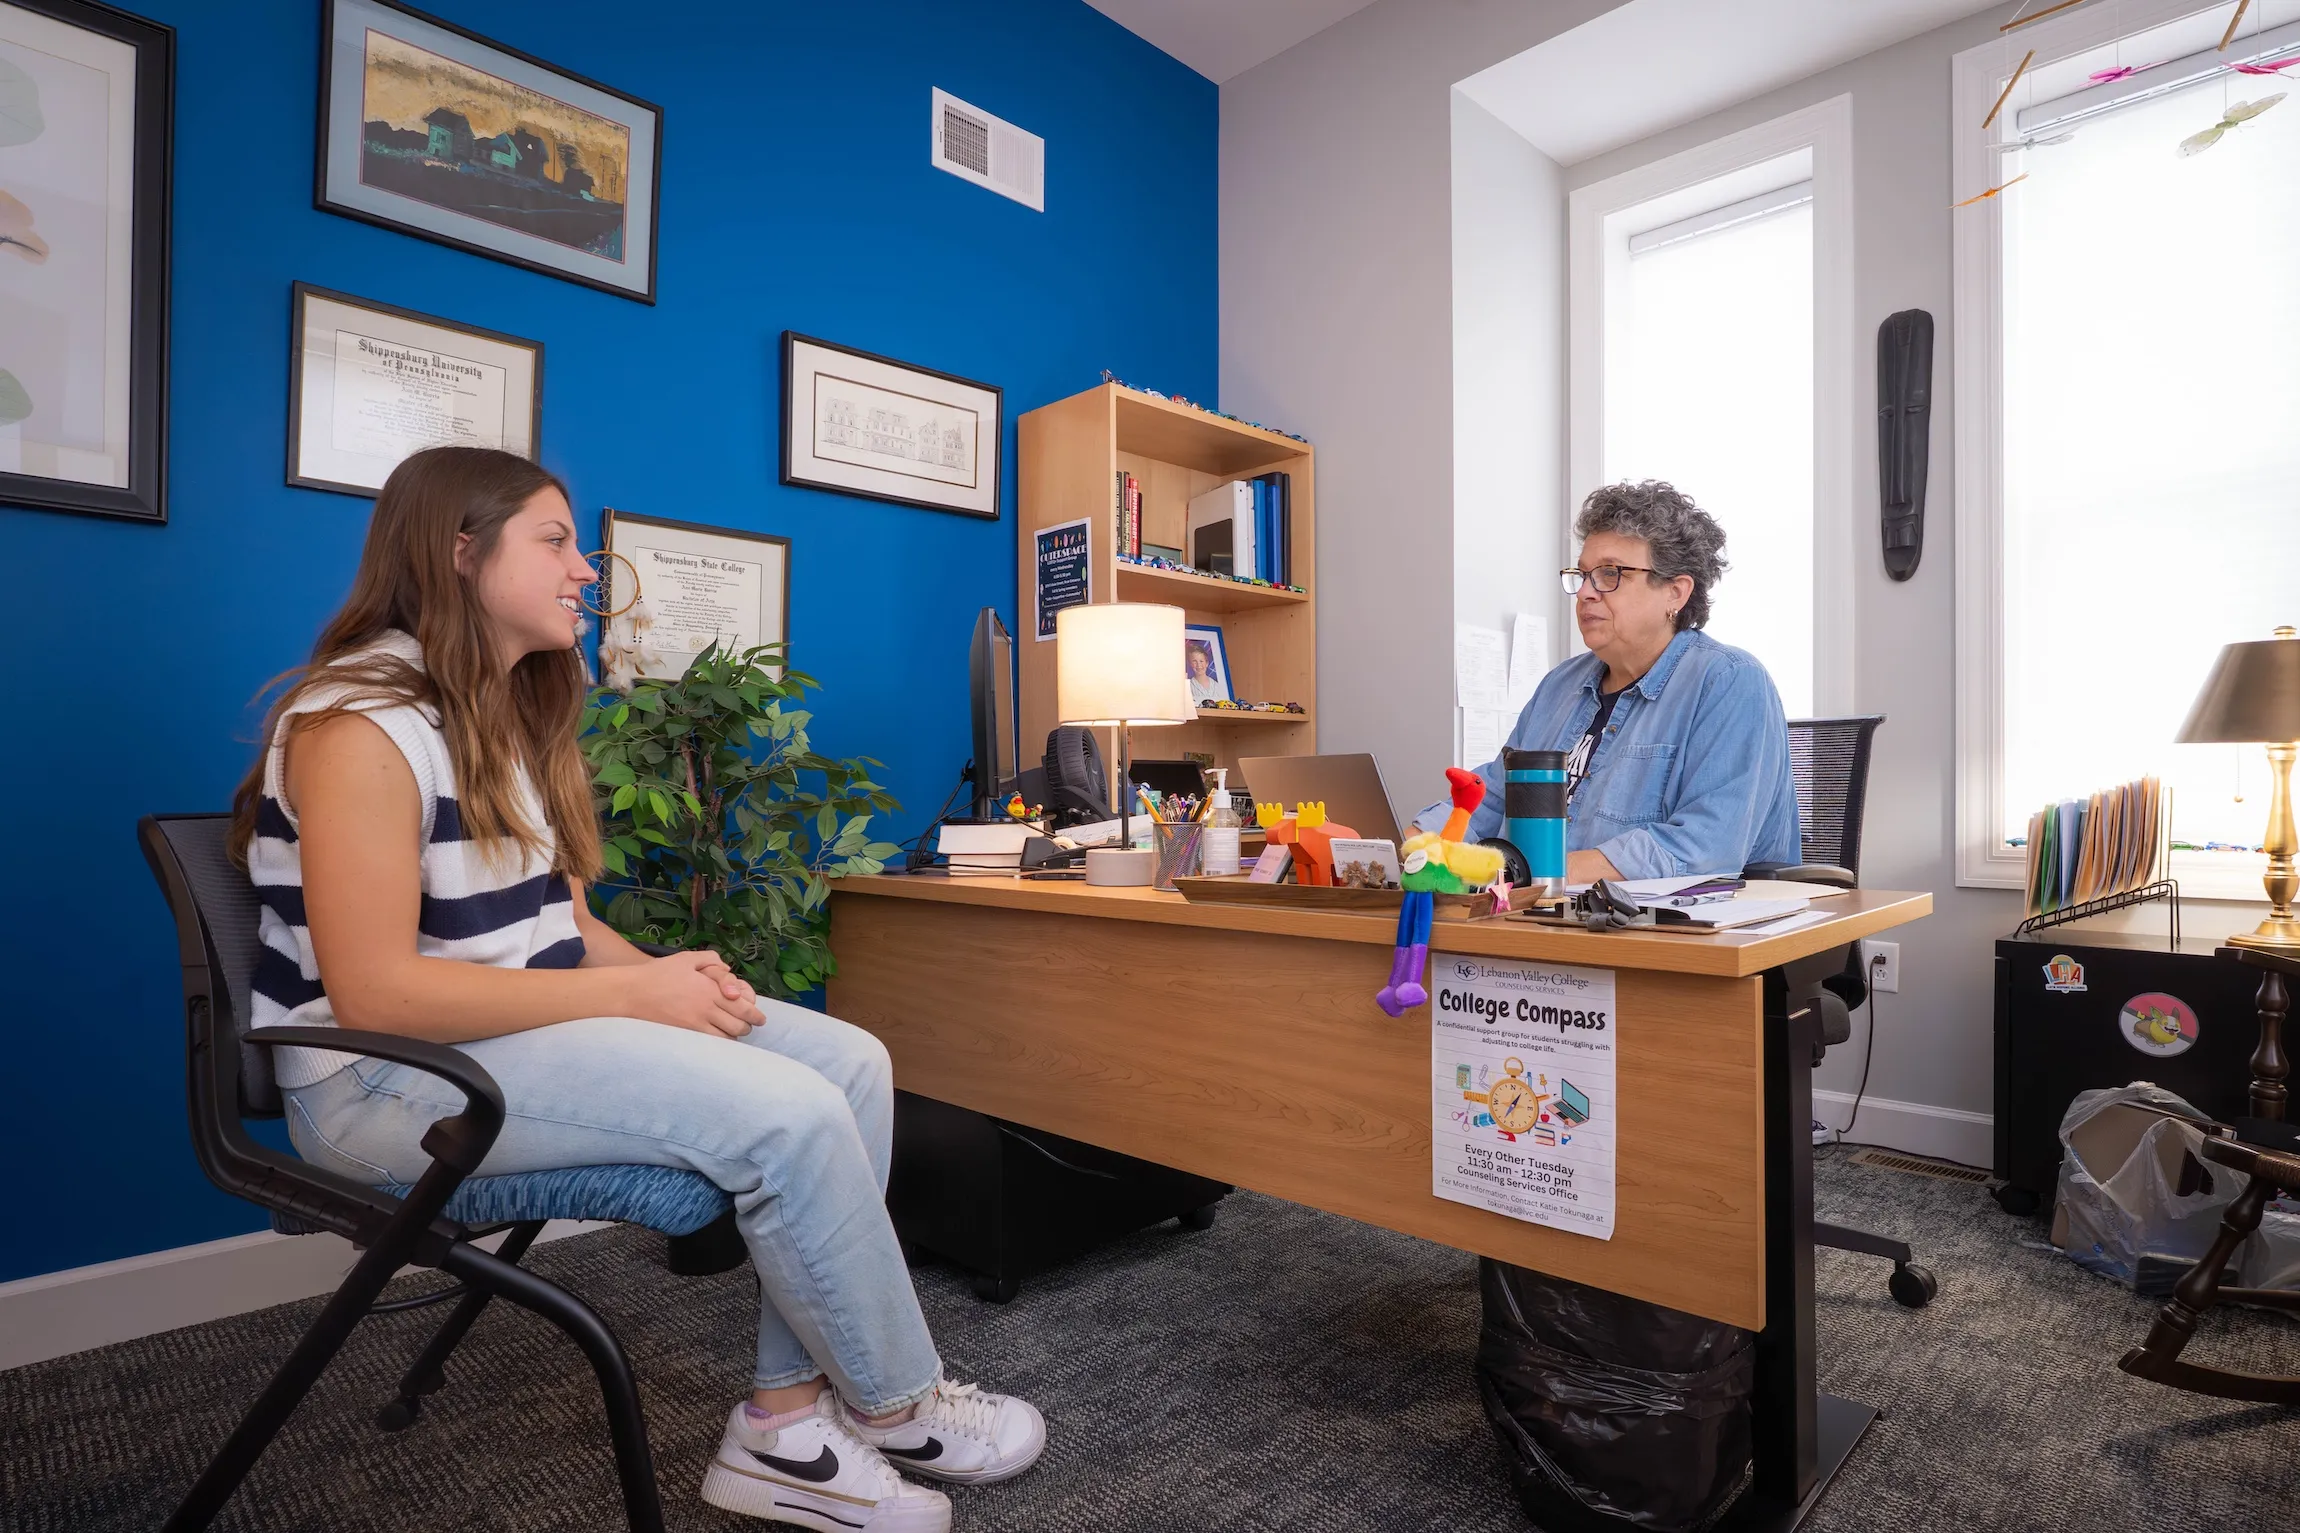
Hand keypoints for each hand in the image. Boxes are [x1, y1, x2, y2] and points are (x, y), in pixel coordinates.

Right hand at [617, 951, 760, 1037]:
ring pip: (726, 1038)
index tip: (760, 1019)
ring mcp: (695, 1024)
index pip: (742, 1007)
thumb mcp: (686, 959)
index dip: (755, 1015)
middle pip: (738, 1026)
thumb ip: (711, 960)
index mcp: (710, 989)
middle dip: (747, 1027)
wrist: (631, 993)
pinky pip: (709, 1045)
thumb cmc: (659, 974)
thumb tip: (728, 968)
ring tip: (734, 1034)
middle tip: (749, 1026)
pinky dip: (719, 1045)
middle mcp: (706, 1008)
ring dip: (734, 1037)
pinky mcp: (684, 1035)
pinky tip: (718, 1041)